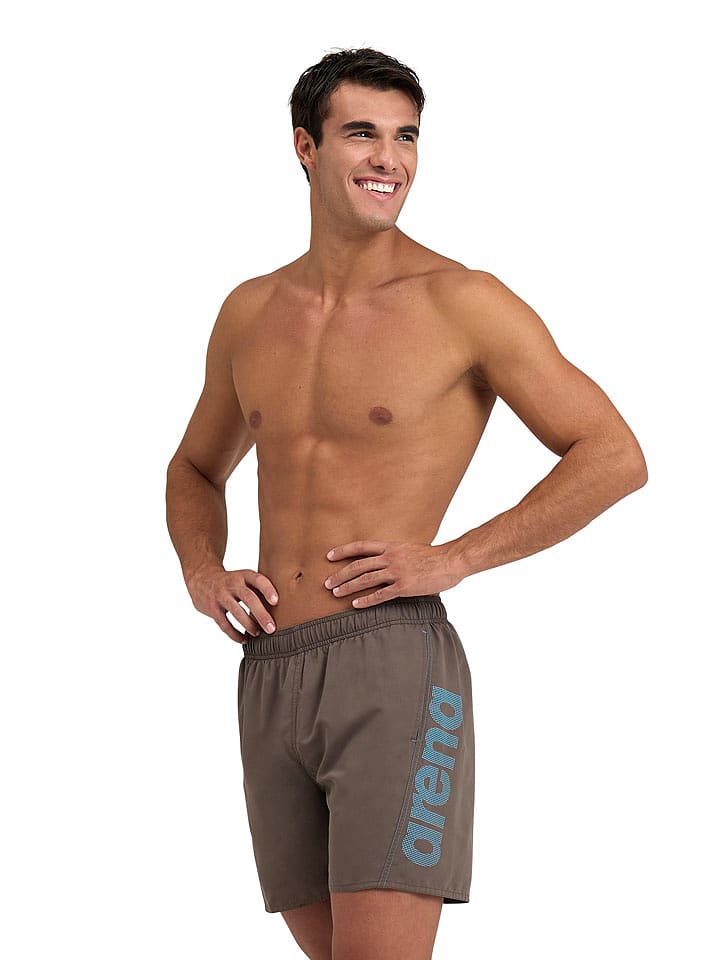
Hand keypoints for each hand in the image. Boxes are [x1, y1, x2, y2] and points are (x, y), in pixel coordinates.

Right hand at [186, 565, 278, 642]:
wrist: (201, 578)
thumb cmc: (231, 582)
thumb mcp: (243, 578)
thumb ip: (258, 589)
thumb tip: (284, 607)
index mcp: (243, 575)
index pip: (258, 579)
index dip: (267, 589)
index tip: (276, 601)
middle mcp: (232, 584)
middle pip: (249, 598)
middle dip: (261, 615)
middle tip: (272, 629)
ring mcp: (221, 595)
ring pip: (236, 612)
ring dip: (249, 625)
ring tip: (258, 634)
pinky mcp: (212, 608)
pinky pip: (224, 624)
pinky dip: (234, 634)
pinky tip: (243, 640)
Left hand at [323, 540, 464, 607]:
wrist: (450, 560)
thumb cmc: (433, 556)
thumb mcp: (410, 549)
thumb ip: (395, 554)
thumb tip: (385, 561)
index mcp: (391, 546)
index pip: (361, 546)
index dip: (343, 550)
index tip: (329, 556)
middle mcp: (390, 557)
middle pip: (358, 565)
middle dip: (340, 574)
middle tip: (327, 582)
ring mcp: (396, 572)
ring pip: (365, 579)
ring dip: (348, 587)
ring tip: (336, 593)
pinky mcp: (404, 586)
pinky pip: (381, 595)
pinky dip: (366, 600)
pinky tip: (356, 605)